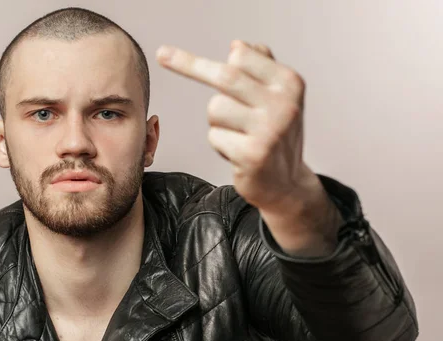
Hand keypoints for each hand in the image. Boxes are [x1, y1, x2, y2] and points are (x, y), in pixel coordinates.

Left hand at [156, 40, 314, 212]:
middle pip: (226, 76)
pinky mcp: (253, 155)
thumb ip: (261, 67)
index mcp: (289, 83)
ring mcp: (269, 130)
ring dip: (217, 122)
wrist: (287, 185)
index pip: (242, 57)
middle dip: (189, 64)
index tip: (178, 53)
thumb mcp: (279, 97)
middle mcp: (283, 104)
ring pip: (215, 109)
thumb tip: (237, 45)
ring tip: (238, 135)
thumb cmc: (276, 135)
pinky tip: (238, 154)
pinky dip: (220, 145)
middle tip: (162, 54)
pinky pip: (214, 136)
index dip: (212, 58)